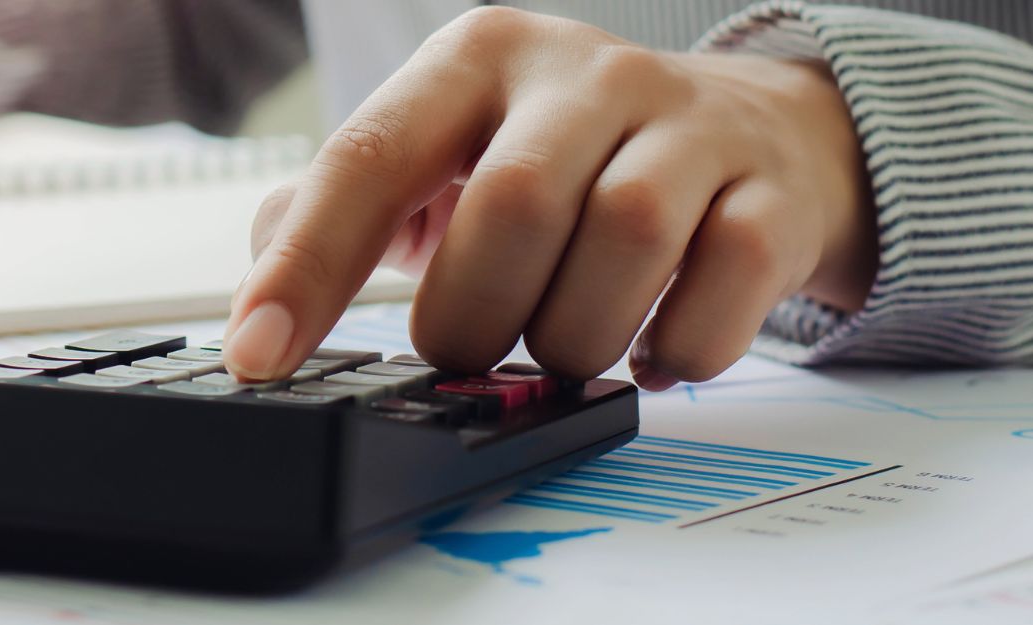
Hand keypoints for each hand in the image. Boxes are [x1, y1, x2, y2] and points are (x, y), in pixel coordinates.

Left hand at [223, 7, 876, 390]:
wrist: (753, 133)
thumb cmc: (563, 156)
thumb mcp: (445, 150)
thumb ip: (341, 208)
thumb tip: (262, 286)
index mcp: (475, 60)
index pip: (369, 159)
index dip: (307, 266)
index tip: (259, 354)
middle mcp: (582, 74)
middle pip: (508, 208)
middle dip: (471, 314)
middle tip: (467, 347)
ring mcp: (689, 126)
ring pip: (621, 244)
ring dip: (573, 336)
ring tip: (560, 344)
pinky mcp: (772, 193)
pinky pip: (722, 290)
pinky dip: (675, 350)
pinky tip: (652, 351)